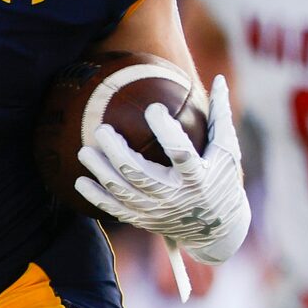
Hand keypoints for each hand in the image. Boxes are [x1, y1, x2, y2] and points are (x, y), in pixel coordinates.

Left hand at [74, 74, 250, 263]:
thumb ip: (221, 116)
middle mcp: (175, 196)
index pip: (180, 153)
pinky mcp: (144, 220)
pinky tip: (80, 181)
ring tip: (84, 151)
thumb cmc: (221, 180)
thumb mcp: (227, 151)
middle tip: (101, 130)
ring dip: (100, 171)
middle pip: (140, 174)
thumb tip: (219, 78)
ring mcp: (157, 210)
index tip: (153, 108)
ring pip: (122, 192)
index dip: (166, 131)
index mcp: (197, 177)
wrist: (215, 228)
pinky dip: (96, 197)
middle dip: (117, 152)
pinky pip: (115, 210)